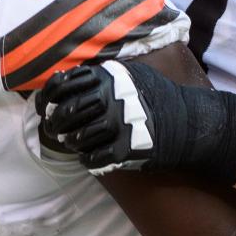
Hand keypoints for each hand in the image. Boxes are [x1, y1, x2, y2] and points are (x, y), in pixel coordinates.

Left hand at [37, 59, 235, 182]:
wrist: (189, 122)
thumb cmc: (157, 97)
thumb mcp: (130, 74)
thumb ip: (100, 76)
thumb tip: (64, 80)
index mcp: (109, 77)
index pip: (64, 85)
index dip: (48, 98)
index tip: (45, 107)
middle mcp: (111, 98)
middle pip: (67, 114)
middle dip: (56, 124)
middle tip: (57, 129)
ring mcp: (118, 124)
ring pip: (78, 138)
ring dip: (73, 143)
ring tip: (74, 142)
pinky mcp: (126, 149)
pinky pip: (94, 159)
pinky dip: (88, 160)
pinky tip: (90, 157)